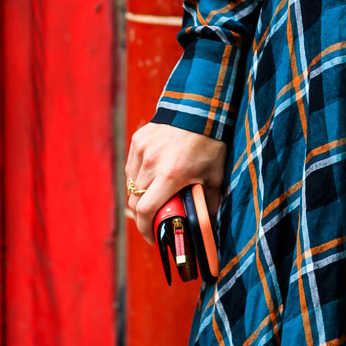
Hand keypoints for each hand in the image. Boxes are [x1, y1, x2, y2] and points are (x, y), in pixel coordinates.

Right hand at [125, 121, 228, 243]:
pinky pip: (132, 166)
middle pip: (135, 200)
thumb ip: (207, 204)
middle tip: (155, 219)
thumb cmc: (210, 143)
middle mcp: (151, 163)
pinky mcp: (138, 140)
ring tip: (155, 197)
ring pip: (131, 184)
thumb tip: (205, 226)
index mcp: (170, 175)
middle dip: (143, 215)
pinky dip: (138, 176)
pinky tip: (152, 176)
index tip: (152, 237)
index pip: (145, 211)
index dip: (145, 229)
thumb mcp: (214, 177)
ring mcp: (142, 150)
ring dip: (140, 195)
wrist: (200, 108)